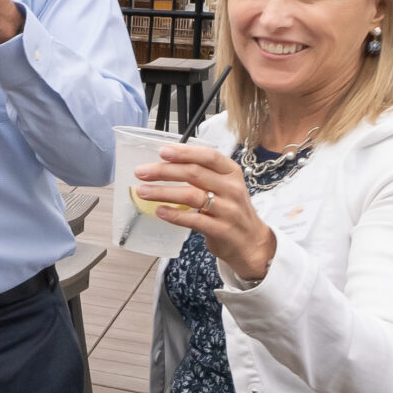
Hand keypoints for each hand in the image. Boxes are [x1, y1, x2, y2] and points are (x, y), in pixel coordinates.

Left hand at [134, 143, 276, 280]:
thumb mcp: (224, 185)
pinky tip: (159, 211)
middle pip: (194, 174)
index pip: (208, 156)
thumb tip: (164, 162)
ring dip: (163, 192)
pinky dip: (174, 215)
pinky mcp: (221, 229)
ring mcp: (228, 210)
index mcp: (231, 172)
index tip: (162, 151)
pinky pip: (194, 220)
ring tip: (142, 191)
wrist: (251, 241)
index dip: (185, 152)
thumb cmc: (230, 208)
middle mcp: (231, 188)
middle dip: (164, 171)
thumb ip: (201, 173)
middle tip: (141, 172)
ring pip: (191, 195)